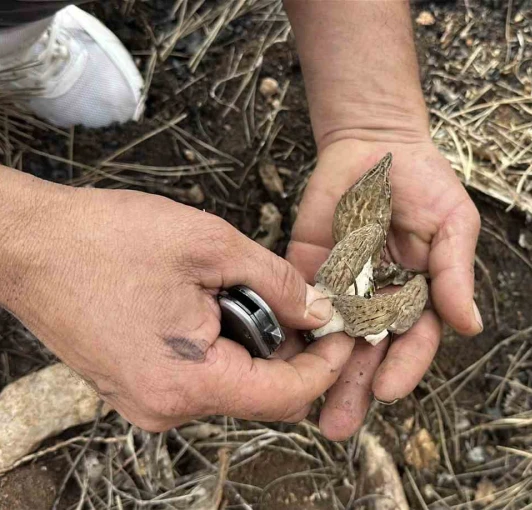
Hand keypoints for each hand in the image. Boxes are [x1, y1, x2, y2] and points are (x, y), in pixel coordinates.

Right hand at [1, 179, 352, 431]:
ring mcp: (148, 402)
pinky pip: (203, 377)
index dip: (327, 364)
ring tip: (243, 291)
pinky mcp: (138, 386)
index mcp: (188, 384)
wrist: (29, 244)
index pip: (287, 395)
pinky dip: (225, 346)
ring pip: (235, 385)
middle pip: (263, 394)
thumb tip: (321, 310)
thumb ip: (279, 283)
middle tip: (300, 300)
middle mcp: (167, 408)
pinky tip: (216, 304)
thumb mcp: (212, 246)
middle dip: (292, 350)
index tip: (346, 330)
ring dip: (256, 344)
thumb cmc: (107, 240)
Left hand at [287, 138, 481, 439]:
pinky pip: (300, 307)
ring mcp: (345, 289)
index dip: (404, 367)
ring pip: (334, 341)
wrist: (375, 144)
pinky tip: (280, 362)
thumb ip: (454, 273)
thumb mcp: (452, 224)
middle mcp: (382, 301)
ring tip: (309, 412)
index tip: (388, 389)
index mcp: (420, 295)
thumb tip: (470, 325)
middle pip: (370, 354)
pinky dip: (291, 335)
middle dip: (356, 389)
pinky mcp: (310, 272)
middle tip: (338, 426)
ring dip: (321, 376)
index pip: (414, 340)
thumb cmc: (425, 182)